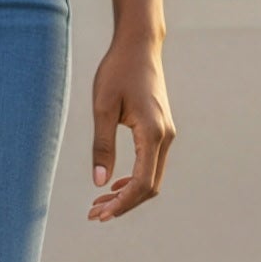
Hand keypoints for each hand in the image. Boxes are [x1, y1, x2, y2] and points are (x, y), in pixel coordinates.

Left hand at [87, 35, 173, 221]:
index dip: (121, 204)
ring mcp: (166, 134)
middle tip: (94, 214)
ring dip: (128, 194)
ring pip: (152, 177)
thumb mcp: (103, 108)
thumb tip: (99, 183)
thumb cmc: (118, 71)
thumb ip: (102, 146)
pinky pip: (151, 164)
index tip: (100, 214)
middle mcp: (165, 137)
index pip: (141, 183)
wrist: (139, 46)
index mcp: (152, 133)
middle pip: (149, 187)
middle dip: (123, 204)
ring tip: (100, 204)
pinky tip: (115, 185)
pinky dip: (135, 180)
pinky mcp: (161, 130)